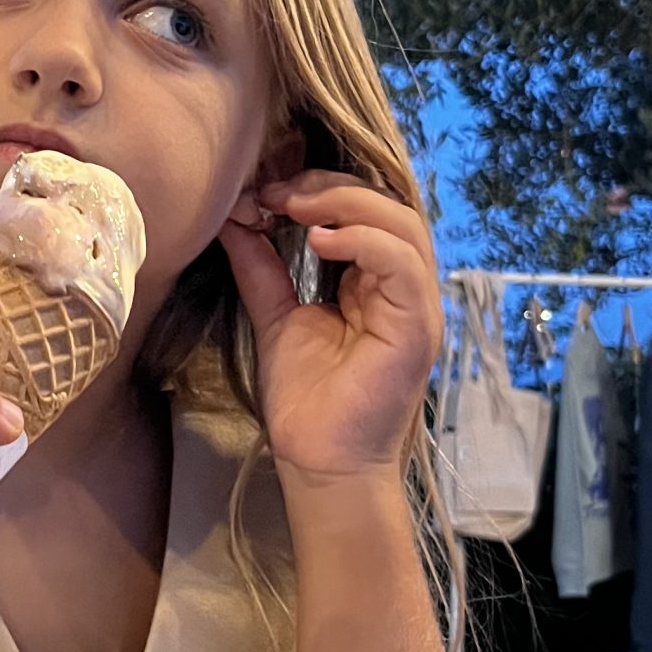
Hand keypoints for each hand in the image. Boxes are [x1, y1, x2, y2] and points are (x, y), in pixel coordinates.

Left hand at [219, 172, 442, 483]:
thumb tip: (233, 215)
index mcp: (375, 283)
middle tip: (276, 191)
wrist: (320, 463)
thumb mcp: (277, 316)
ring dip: (345, 204)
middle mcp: (403, 288)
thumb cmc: (305, 401)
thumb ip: (262, 267)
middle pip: (387, 206)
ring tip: (293, 206)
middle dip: (329, 188)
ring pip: (402, 224)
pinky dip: (363, 240)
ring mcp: (416, 305)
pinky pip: (402, 262)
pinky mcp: (418, 325)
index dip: (318, 191)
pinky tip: (318, 240)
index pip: (364, 212)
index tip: (263, 191)